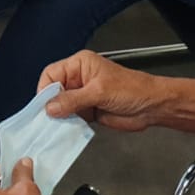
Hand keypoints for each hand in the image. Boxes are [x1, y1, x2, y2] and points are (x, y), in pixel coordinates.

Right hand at [36, 50, 165, 132]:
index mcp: (80, 65)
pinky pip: (71, 117)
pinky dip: (67, 124)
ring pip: (60, 106)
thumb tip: (50, 107)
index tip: (43, 105)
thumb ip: (73, 100)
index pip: (52, 74)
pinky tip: (66, 130)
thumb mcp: (99, 92)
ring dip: (59, 116)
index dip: (45, 89)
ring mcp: (83, 96)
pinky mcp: (88, 111)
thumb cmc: (132, 89)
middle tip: (47, 119)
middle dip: (50, 104)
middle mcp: (79, 79)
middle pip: (54, 91)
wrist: (152, 107)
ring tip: (56, 126)